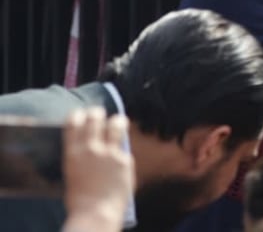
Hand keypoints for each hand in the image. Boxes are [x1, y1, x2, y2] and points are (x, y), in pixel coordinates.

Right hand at [62, 108, 133, 231]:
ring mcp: (110, 152)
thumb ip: (80, 158)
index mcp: (73, 153)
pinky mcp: (126, 159)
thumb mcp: (72, 173)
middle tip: (99, 115)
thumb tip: (86, 148)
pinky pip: (125, 149)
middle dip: (97, 114)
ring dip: (116, 121)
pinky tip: (121, 157)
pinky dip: (122, 151)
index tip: (80, 114)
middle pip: (95, 118)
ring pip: (115, 124)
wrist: (96, 213)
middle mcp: (91, 148)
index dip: (78, 115)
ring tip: (117, 121)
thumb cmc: (79, 200)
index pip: (73, 122)